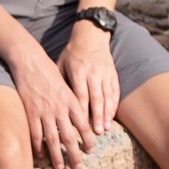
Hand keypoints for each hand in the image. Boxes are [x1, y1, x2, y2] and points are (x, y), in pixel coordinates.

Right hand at [9, 37, 97, 168]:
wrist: (30, 62)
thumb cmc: (50, 73)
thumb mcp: (68, 86)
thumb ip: (74, 102)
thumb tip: (82, 118)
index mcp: (72, 101)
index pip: (83, 126)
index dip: (87, 140)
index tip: (90, 150)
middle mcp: (60, 109)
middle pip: (69, 137)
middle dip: (75, 154)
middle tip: (78, 167)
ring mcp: (45, 112)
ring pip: (53, 139)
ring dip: (57, 155)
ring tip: (61, 167)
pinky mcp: (30, 112)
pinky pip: (35, 134)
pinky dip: (39, 147)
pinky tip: (41, 156)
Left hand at [58, 21, 122, 146]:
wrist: (91, 36)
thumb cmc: (72, 53)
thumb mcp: (61, 64)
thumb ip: (60, 82)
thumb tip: (54, 103)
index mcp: (78, 71)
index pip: (80, 94)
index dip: (81, 110)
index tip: (80, 125)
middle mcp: (93, 73)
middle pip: (96, 98)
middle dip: (96, 116)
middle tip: (96, 132)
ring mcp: (105, 74)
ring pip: (107, 97)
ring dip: (106, 114)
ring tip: (104, 128)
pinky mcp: (112, 74)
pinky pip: (115, 92)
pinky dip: (113, 105)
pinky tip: (111, 116)